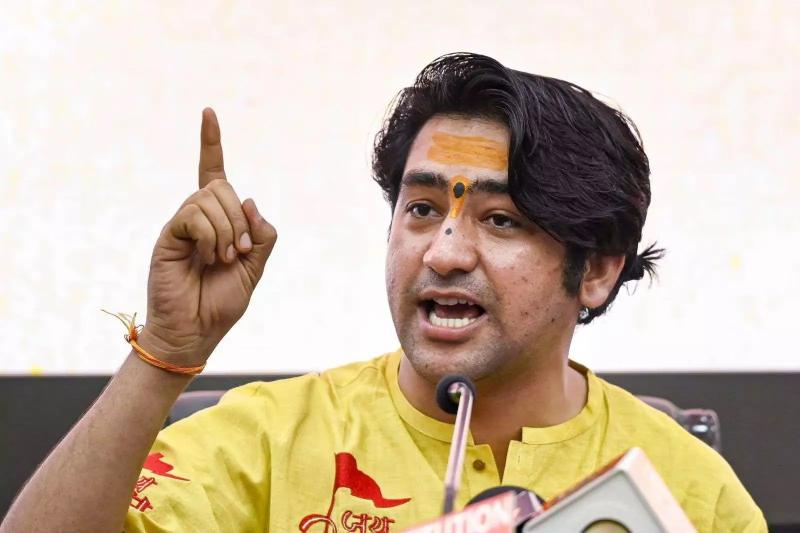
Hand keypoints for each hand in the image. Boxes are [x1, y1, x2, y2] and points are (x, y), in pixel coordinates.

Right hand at [139, 108, 276, 364]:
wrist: (195, 331)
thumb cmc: (222, 302)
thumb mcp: (255, 268)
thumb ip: (261, 235)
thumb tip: (249, 200)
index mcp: (220, 221)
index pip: (214, 174)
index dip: (211, 143)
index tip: (208, 111)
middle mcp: (198, 217)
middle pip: (222, 187)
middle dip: (238, 219)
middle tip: (238, 251)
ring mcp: (182, 225)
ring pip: (210, 199)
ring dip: (226, 231)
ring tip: (222, 259)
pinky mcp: (169, 235)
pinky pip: (194, 215)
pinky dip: (209, 236)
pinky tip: (206, 258)